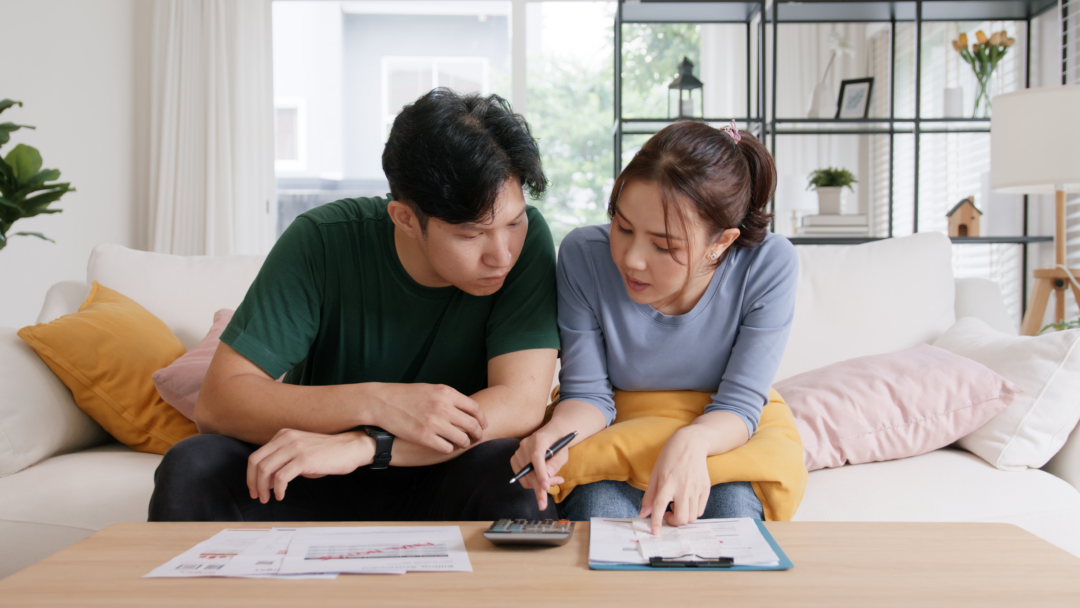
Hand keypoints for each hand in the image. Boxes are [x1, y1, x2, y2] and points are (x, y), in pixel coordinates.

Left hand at [246, 429, 374, 502]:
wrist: (350, 448)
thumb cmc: (327, 453)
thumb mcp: (300, 453)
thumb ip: (283, 462)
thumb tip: (266, 481)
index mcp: (283, 435)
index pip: (256, 455)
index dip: (251, 475)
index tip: (255, 488)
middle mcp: (286, 439)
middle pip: (256, 462)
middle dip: (253, 482)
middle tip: (258, 496)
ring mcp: (295, 448)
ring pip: (265, 470)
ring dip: (263, 488)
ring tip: (268, 498)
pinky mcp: (304, 459)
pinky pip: (281, 477)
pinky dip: (278, 489)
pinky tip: (281, 495)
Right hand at [367, 383, 487, 453]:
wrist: (382, 402)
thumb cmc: (405, 395)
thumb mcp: (430, 389)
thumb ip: (448, 398)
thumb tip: (465, 409)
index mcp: (446, 393)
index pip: (474, 408)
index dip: (482, 419)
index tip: (483, 425)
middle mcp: (443, 407)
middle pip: (471, 425)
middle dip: (477, 433)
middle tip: (477, 438)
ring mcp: (434, 422)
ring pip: (461, 438)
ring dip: (464, 443)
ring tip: (462, 444)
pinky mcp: (424, 437)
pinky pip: (446, 447)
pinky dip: (448, 448)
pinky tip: (445, 446)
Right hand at [510, 428, 568, 510]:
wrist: (550, 434)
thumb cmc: (559, 444)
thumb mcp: (563, 453)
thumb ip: (555, 464)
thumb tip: (547, 477)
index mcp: (539, 439)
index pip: (537, 457)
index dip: (540, 472)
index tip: (545, 487)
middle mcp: (525, 444)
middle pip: (529, 470)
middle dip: (538, 488)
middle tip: (543, 504)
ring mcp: (518, 451)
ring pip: (525, 476)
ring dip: (537, 485)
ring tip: (552, 481)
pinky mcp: (514, 459)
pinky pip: (521, 477)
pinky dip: (531, 482)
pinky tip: (541, 478)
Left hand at [639, 427, 711, 535]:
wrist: (691, 444)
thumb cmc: (670, 457)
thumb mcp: (655, 474)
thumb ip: (649, 496)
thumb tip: (643, 514)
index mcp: (667, 482)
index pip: (660, 506)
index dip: (657, 521)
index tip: (655, 532)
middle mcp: (683, 487)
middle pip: (681, 518)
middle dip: (673, 522)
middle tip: (667, 514)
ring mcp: (696, 488)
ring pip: (691, 517)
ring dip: (682, 517)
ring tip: (676, 506)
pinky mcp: (706, 489)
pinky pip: (700, 510)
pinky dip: (692, 512)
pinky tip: (686, 502)